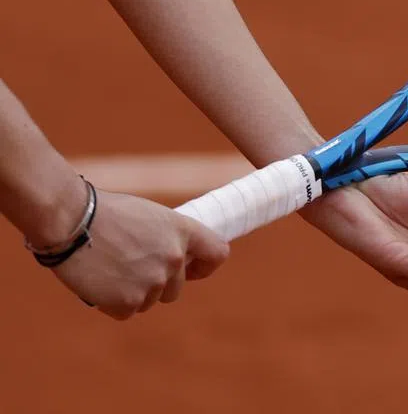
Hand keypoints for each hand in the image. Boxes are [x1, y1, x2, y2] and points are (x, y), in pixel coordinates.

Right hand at [51, 189, 229, 319]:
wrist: (71, 221)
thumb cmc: (105, 213)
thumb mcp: (149, 216)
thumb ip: (167, 238)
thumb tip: (176, 260)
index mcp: (183, 230)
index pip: (218, 254)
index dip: (204, 266)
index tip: (192, 270)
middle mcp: (175, 258)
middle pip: (175, 288)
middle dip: (156, 283)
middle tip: (128, 269)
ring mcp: (153, 282)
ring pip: (149, 301)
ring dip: (132, 293)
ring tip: (109, 270)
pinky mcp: (128, 301)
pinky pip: (125, 312)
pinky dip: (112, 304)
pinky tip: (99, 283)